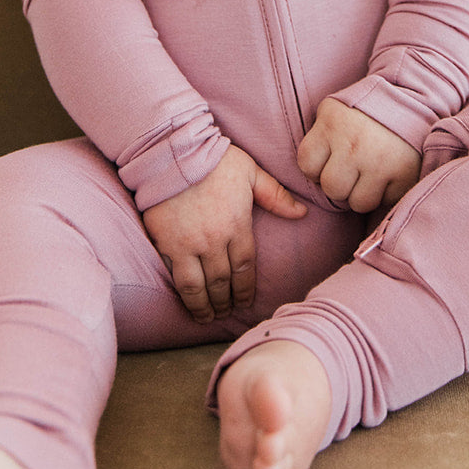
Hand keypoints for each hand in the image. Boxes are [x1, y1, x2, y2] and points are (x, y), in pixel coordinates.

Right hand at [141, 144, 305, 322]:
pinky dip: (184, 296)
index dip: (246, 289)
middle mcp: (215, 240)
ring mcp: (189, 245)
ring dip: (206, 306)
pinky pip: (177, 278)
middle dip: (227, 301)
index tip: (246, 301)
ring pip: (200, 287)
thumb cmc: (215, 158)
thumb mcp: (251, 172)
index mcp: (238, 224)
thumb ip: (275, 195)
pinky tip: (188, 304)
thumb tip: (302, 212)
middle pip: (223, 282)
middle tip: (227, 312)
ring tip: (209, 316)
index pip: (245, 267)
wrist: (174, 151)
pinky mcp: (166, 244)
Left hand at [297, 97, 420, 213]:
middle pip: (332, 189)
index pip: (306, 164)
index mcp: (333, 122)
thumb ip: (320, 139)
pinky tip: (387, 174)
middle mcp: (354, 142)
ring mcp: (381, 160)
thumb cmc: (365, 112)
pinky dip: (385, 193)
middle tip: (351, 170)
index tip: (328, 160)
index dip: (315, 168)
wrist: (412, 99)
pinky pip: (385, 202)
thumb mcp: (335, 112)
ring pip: (358, 203)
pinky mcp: (405, 174)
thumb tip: (311, 177)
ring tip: (369, 173)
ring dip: (362, 193)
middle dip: (339, 184)